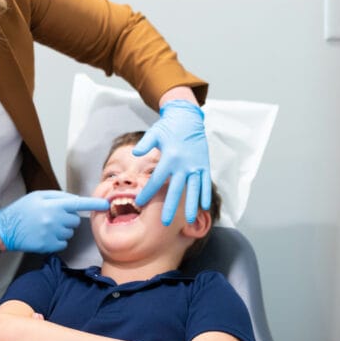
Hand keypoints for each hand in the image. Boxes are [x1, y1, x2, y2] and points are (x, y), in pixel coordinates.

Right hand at [0, 191, 108, 252]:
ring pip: (70, 233)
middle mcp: (55, 219)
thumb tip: (76, 201)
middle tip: (53, 217)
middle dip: (68, 218)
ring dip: (62, 230)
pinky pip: (63, 243)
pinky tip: (46, 236)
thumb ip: (59, 196)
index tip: (106, 204)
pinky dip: (58, 240)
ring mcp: (52, 234)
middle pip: (75, 220)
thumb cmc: (23, 209)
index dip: (94, 204)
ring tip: (46, 226)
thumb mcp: (39, 196)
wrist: (6, 228)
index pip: (79, 204)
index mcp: (54, 205)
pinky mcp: (49, 246)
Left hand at [134, 100, 210, 224]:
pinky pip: (205, 183)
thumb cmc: (168, 126)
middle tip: (164, 223)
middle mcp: (184, 164)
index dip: (147, 193)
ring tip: (189, 220)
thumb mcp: (154, 132)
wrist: (188, 117)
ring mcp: (196, 165)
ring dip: (191, 206)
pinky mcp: (204, 164)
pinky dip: (204, 195)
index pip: (156, 180)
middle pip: (175, 190)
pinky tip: (203, 207)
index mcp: (170, 158)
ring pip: (193, 190)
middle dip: (170, 207)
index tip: (140, 203)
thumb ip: (144, 144)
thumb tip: (135, 153)